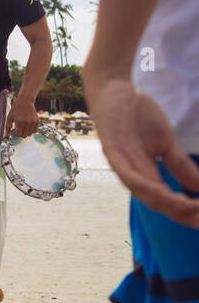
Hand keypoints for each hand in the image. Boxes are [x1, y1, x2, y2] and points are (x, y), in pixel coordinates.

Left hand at [5, 96, 39, 137]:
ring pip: (30, 134)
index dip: (17, 134)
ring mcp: (33, 122)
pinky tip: (28, 125)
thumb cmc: (16, 109)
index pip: (19, 135)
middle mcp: (27, 123)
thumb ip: (7, 126)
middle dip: (21, 134)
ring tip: (24, 127)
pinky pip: (35, 130)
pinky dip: (32, 130)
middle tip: (20, 129)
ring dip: (27, 132)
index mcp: (19, 122)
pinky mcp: (37, 121)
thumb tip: (7, 133)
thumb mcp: (9, 117)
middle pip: (25, 135)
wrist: (25, 102)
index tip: (16, 131)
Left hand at [88, 77, 198, 227]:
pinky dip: (143, 185)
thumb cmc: (137, 117)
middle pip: (156, 202)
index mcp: (143, 174)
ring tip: (192, 209)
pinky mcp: (111, 150)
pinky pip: (126, 173)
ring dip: (168, 203)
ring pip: (143, 193)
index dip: (185, 212)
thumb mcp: (165, 143)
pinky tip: (159, 191)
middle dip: (181, 213)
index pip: (166, 200)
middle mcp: (130, 174)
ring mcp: (119, 163)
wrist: (114, 89)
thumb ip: (179, 165)